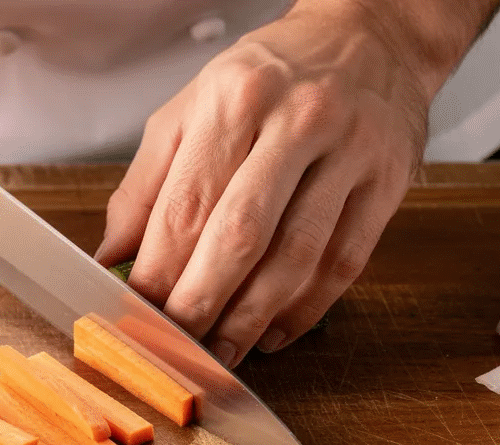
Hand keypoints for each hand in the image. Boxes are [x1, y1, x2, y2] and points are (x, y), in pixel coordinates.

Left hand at [95, 0, 494, 365]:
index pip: (186, 205)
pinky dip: (306, 310)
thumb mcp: (192, 108)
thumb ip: (146, 184)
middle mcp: (296, 121)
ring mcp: (350, 152)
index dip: (158, 273)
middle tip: (178, 348)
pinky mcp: (388, 182)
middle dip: (202, 305)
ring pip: (297, 258)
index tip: (136, 313)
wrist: (371, 38)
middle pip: (241, 235)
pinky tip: (275, 331)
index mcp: (235, 99)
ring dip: (254, 319)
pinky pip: (344, 263)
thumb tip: (111, 257)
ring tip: (223, 352)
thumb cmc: (272, 76)